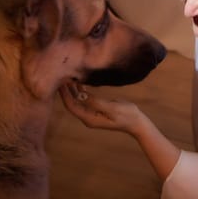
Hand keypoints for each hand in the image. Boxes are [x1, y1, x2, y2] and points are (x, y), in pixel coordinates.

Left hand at [59, 80, 180, 180]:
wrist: (137, 123)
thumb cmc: (126, 115)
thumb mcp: (111, 108)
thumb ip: (95, 102)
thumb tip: (81, 95)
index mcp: (89, 118)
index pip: (71, 105)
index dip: (64, 94)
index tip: (60, 81)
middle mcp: (88, 117)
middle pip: (72, 103)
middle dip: (66, 91)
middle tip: (61, 76)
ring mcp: (92, 114)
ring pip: (78, 101)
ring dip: (73, 90)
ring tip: (68, 77)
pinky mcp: (97, 110)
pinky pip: (85, 100)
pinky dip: (81, 92)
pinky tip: (80, 83)